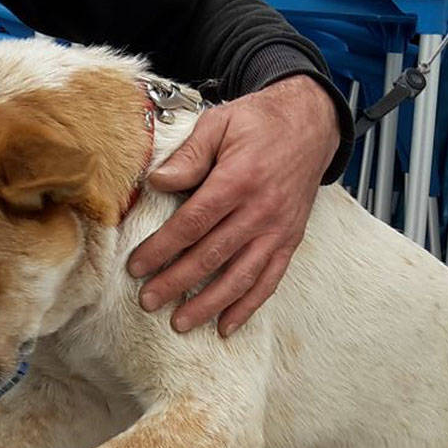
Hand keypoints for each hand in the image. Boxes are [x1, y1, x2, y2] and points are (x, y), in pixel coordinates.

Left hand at [127, 75, 339, 335]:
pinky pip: (268, 280)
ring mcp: (278, 230)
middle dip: (177, 282)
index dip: (162, 248)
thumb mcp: (220, 123)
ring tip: (181, 322)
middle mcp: (260, 211)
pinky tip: (226, 325)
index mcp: (238, 180)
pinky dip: (248, 306)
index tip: (137, 267)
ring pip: (240, 276)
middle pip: (212, 256)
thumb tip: (158, 182)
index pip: (193, 223)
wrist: (310, 124)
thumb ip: (189, 155)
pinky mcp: (289, 241)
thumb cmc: (259, 122)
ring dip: (209, 303)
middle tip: (148, 301)